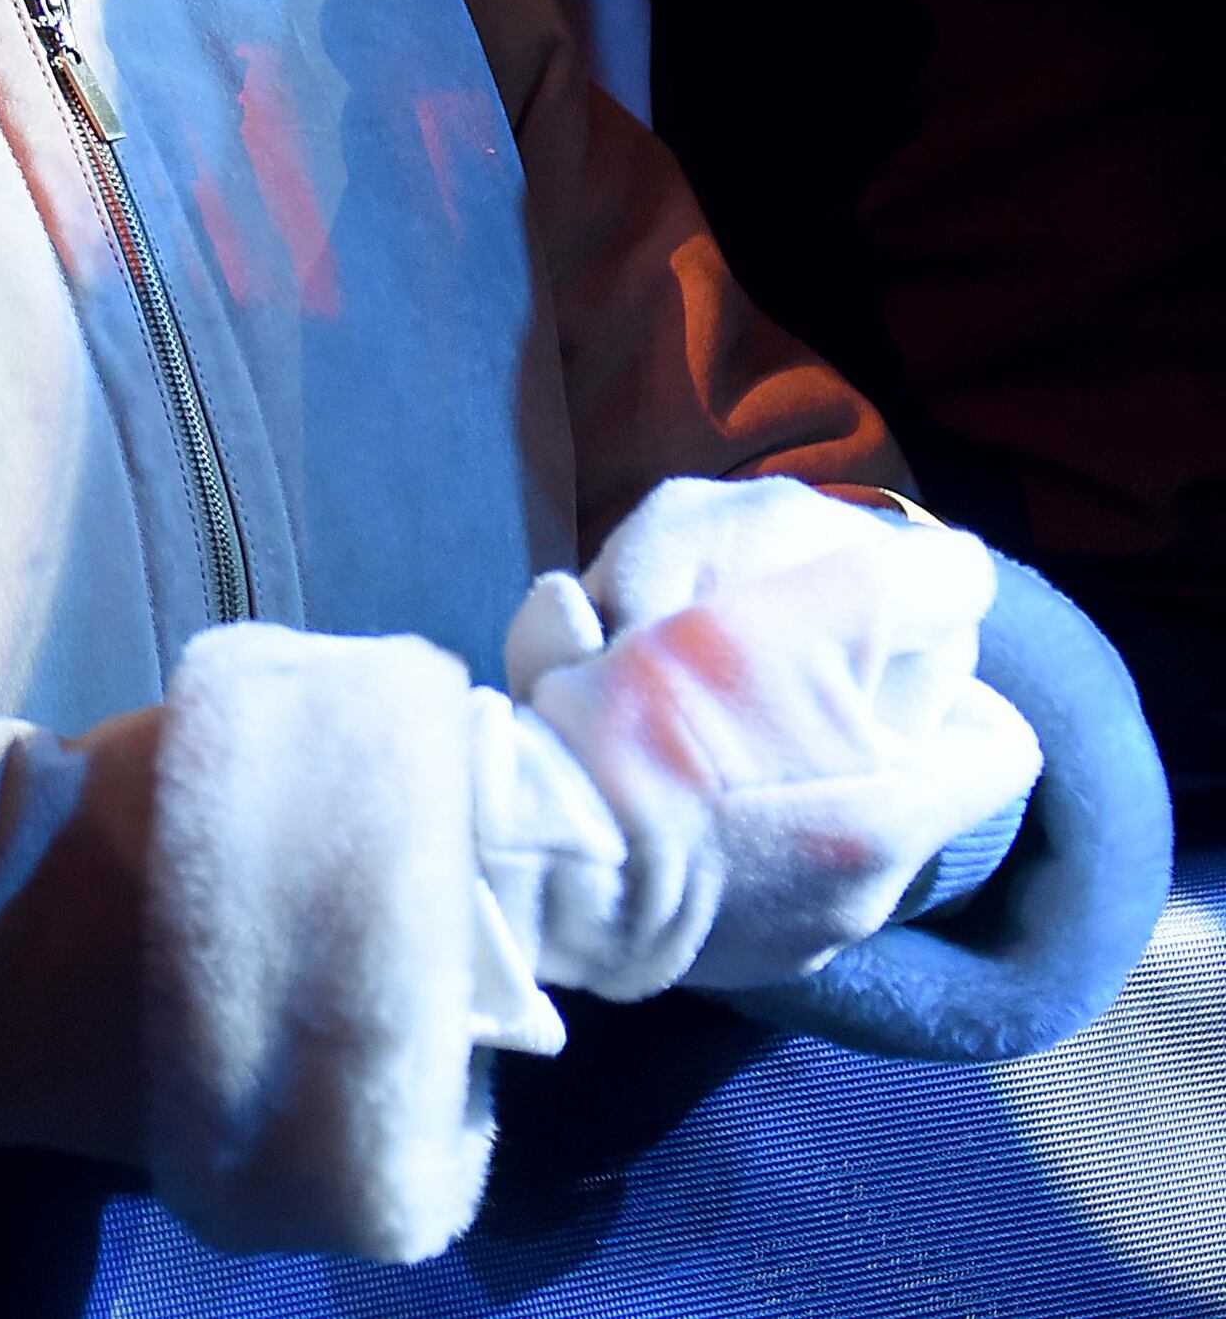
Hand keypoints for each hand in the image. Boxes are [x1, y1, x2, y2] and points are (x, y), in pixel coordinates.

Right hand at [482, 478, 1042, 1002]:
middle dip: (856, 735)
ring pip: (828, 839)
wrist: (535, 853)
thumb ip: (906, 581)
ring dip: (786, 788)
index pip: (1000, 741)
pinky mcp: (719, 961)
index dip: (958, 684)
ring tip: (705, 740)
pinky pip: (757, 887)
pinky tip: (668, 802)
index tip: (891, 652)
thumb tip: (961, 573)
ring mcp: (791, 939)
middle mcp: (866, 896)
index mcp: (903, 815)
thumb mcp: (796, 613)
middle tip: (780, 683)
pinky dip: (730, 843)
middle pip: (908, 789)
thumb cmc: (663, 730)